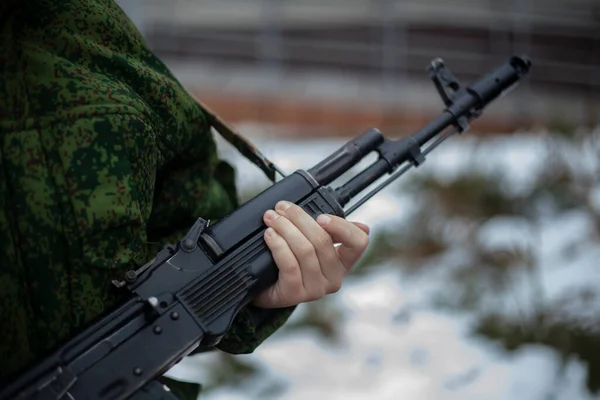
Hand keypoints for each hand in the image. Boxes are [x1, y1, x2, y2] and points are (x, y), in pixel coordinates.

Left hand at [252, 200, 369, 308]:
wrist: (265, 287)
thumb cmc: (290, 261)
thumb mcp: (313, 243)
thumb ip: (330, 232)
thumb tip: (362, 227)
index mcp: (343, 261)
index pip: (358, 242)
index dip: (342, 227)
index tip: (321, 216)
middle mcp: (334, 277)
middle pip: (323, 241)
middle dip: (300, 218)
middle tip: (282, 207)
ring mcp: (315, 289)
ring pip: (305, 251)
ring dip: (285, 229)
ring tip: (272, 218)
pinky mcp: (295, 294)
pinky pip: (289, 265)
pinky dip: (278, 245)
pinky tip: (270, 235)